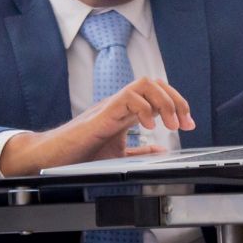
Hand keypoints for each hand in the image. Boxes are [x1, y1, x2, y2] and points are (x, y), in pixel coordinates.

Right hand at [0, 77, 194, 175]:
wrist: (53, 158)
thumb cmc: (79, 155)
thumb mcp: (118, 154)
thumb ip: (139, 152)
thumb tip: (161, 150)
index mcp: (126, 112)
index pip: (158, 94)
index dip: (178, 105)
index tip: (189, 124)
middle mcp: (120, 104)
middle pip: (156, 83)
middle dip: (176, 101)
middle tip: (185, 123)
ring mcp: (111, 106)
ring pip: (145, 85)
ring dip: (164, 102)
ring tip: (170, 124)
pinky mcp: (102, 114)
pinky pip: (127, 98)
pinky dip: (144, 110)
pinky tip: (148, 129)